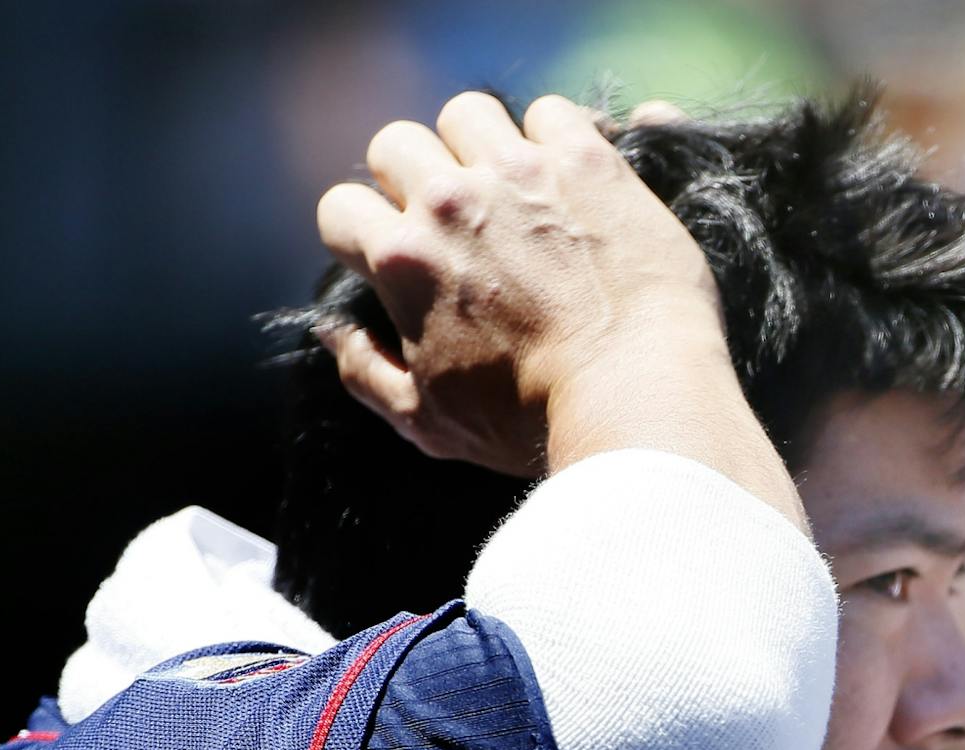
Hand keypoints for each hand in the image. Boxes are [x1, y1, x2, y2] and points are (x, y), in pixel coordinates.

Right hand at [316, 93, 727, 477]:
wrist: (631, 394)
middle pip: (396, 144)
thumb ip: (365, 372)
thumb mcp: (427, 422)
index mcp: (402, 260)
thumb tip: (332, 330)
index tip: (394, 250)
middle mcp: (449, 202)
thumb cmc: (528, 421)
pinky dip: (555, 137)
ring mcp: (517, 173)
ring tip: (509, 185)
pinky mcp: (585, 160)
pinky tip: (568, 177)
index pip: (339, 207)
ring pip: (467, 114)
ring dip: (479, 145)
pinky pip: (550, 111)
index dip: (361, 231)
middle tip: (452, 215)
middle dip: (413, 175)